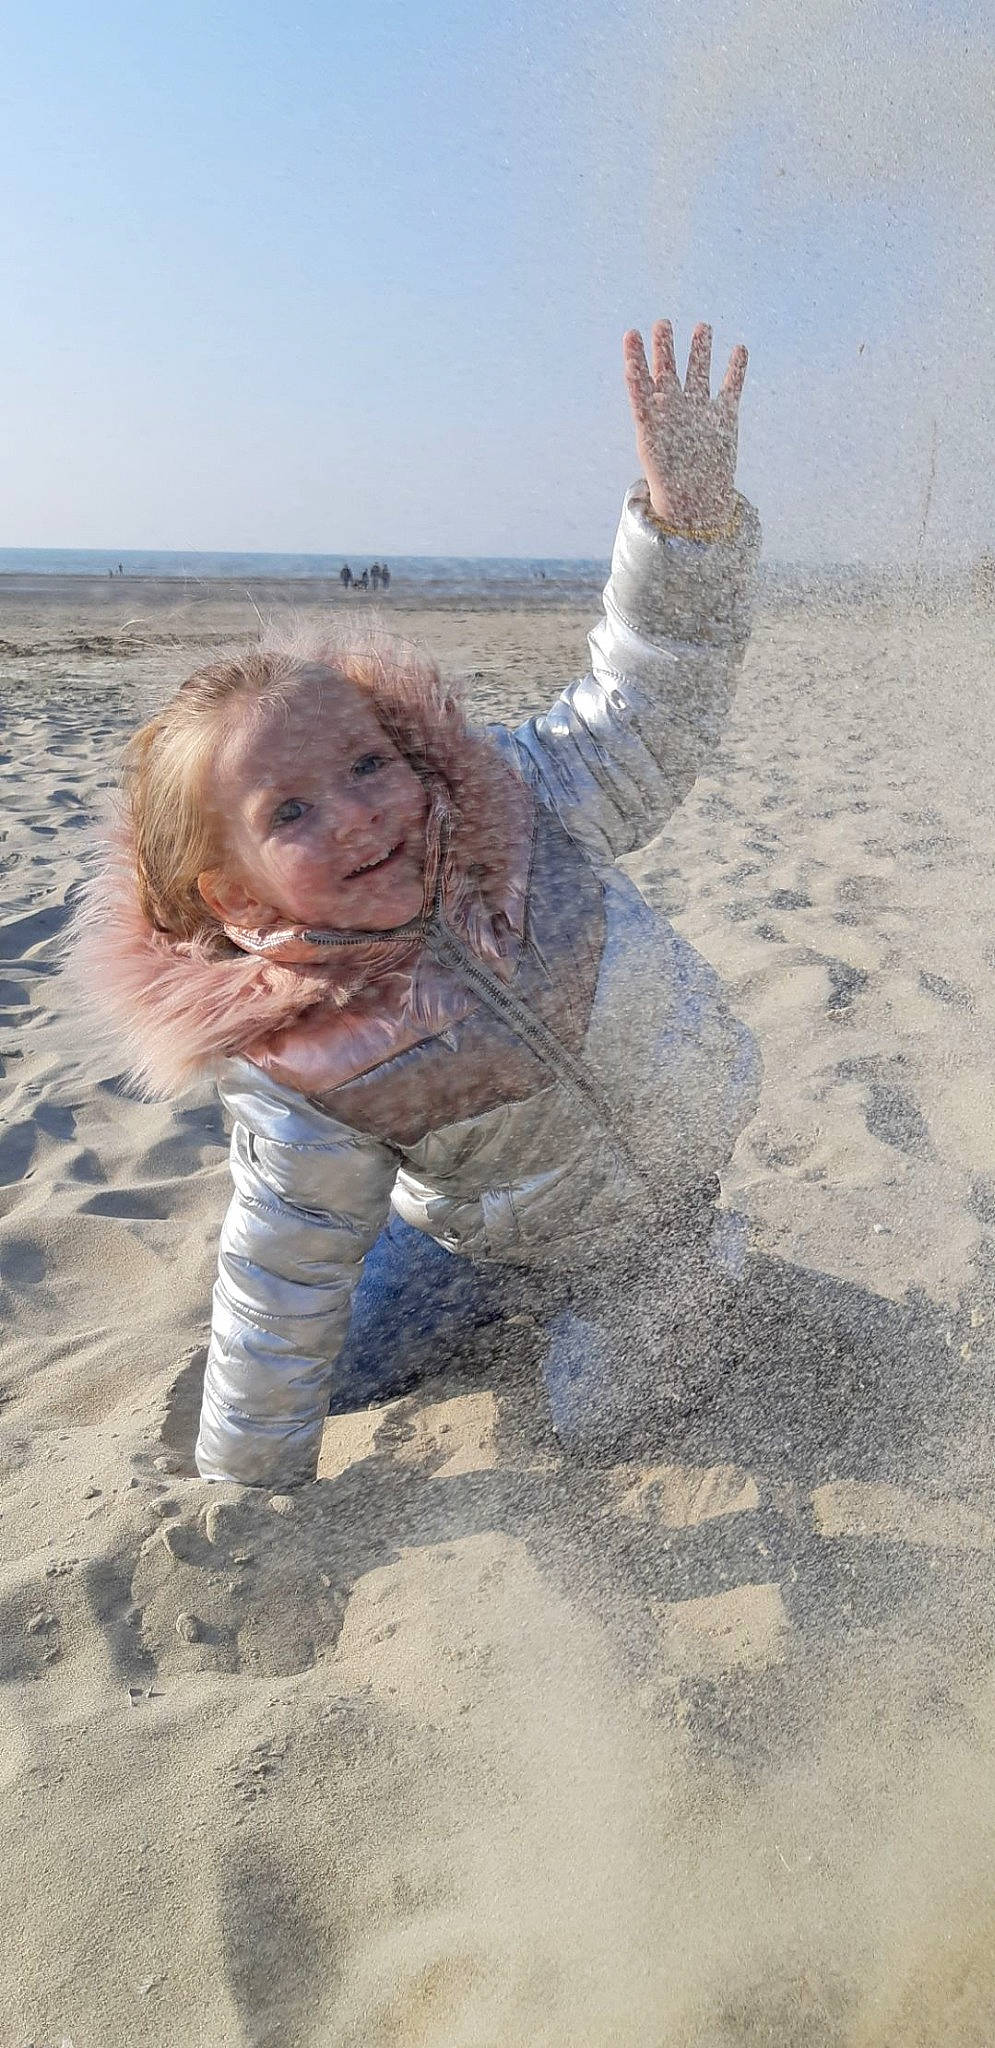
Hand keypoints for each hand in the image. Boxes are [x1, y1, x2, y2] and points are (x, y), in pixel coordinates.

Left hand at [623, 319, 746, 533]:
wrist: (697, 499)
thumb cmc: (667, 478)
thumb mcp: (648, 437)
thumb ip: (643, 403)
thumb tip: (630, 369)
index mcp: (655, 413)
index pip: (642, 378)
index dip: (636, 356)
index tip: (631, 334)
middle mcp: (676, 408)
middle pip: (670, 370)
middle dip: (667, 346)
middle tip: (663, 323)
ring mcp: (700, 410)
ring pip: (701, 373)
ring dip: (701, 351)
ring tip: (702, 327)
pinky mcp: (724, 417)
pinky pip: (731, 388)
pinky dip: (736, 370)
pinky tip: (739, 349)